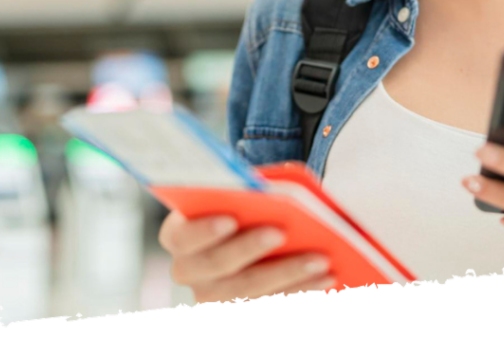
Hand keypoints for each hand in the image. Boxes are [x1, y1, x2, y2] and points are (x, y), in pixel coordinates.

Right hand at [158, 209, 335, 303]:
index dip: (204, 230)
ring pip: (247, 292)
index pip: (181, 237)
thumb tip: (271, 195)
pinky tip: (326, 277)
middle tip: (281, 232)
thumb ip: (242, 194)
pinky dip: (299, 290)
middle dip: (250, 249)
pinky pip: (269, 305)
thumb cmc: (241, 206)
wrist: (244, 236)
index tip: (231, 219)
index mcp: (178, 235)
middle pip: (217, 266)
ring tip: (320, 259)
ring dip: (287, 275)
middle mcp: (188, 272)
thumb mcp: (236, 195)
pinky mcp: (238, 310)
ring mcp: (212, 299)